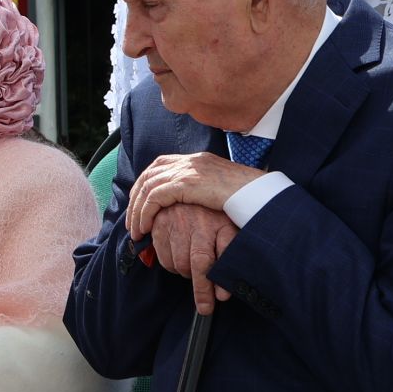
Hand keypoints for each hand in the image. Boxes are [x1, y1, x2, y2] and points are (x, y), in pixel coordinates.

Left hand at [126, 151, 263, 238]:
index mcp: (197, 160)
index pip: (159, 166)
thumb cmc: (249, 198)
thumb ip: (205, 190)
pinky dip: (145, 213)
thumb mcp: (222, 190)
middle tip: (131, 221)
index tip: (138, 206)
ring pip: (147, 187)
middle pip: (148, 175)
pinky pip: (154, 198)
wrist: (261, 194)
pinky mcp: (187, 183)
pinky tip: (145, 228)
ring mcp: (187, 170)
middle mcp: (189, 161)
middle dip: (135, 199)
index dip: (145, 186)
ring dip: (137, 211)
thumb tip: (194, 204)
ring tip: (135, 231)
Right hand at [147, 204, 237, 314]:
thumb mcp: (232, 231)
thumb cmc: (221, 215)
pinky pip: (159, 253)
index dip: (203, 289)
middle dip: (194, 280)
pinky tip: (179, 254)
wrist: (203, 185)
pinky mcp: (158, 221)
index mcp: (210, 227)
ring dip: (181, 270)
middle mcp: (188, 223)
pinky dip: (168, 261)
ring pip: (170, 262)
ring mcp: (171, 221)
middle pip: (184, 266)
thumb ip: (229, 259)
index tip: (206, 308)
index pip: (203, 264)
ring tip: (193, 264)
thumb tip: (223, 294)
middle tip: (204, 281)